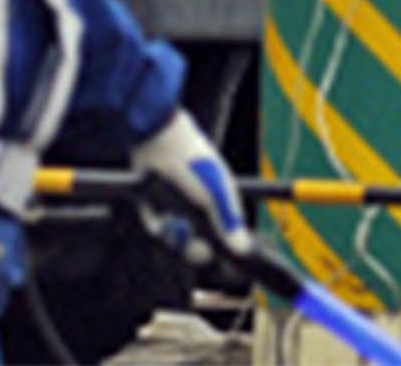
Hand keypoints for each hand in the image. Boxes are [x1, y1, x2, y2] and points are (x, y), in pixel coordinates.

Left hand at [133, 113, 250, 265]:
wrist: (160, 142)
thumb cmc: (195, 164)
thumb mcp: (216, 195)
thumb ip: (229, 223)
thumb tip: (244, 249)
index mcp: (221, 202)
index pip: (227, 233)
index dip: (223, 247)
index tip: (221, 257)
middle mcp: (200, 206)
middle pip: (199, 242)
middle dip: (195, 247)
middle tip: (193, 245)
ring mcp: (177, 206)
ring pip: (176, 236)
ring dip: (174, 234)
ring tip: (173, 219)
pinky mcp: (156, 205)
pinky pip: (157, 225)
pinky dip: (156, 222)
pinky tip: (158, 209)